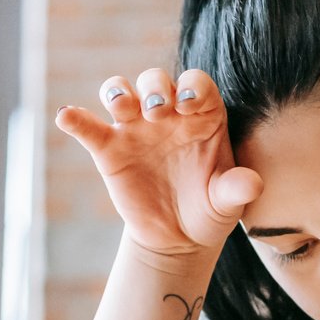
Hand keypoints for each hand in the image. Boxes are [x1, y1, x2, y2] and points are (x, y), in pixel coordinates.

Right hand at [55, 68, 263, 271]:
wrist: (178, 239)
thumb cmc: (209, 210)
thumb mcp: (227, 202)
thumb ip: (238, 188)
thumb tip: (253, 184)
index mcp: (202, 117)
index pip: (197, 84)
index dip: (192, 86)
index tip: (189, 105)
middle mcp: (167, 115)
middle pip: (156, 80)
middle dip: (154, 88)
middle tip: (157, 112)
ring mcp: (136, 129)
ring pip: (121, 92)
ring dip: (118, 92)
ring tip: (122, 107)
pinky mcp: (110, 150)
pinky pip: (89, 128)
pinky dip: (75, 119)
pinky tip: (66, 116)